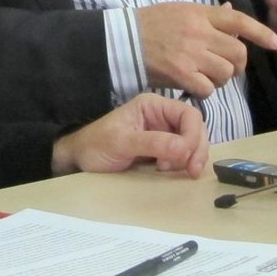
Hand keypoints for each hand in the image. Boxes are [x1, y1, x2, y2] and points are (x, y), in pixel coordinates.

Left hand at [51, 94, 208, 177]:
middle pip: (195, 129)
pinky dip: (183, 164)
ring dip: (190, 158)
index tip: (186, 156)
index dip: (194, 135)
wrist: (80, 159)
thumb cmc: (96, 145)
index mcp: (152, 105)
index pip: (189, 114)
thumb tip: (184, 147)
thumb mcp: (121, 142)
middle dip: (196, 149)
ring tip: (167, 169)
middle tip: (189, 170)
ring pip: (192, 143)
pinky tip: (168, 170)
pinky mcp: (161, 150)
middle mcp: (161, 116)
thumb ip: (152, 142)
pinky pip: (183, 155)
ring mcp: (162, 133)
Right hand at [136, 1, 276, 96]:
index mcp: (199, 13)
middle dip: (236, 65)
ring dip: (221, 79)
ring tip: (207, 76)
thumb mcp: (180, 10)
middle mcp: (198, 32)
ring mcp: (190, 54)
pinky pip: (208, 89)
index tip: (276, 43)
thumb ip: (207, 14)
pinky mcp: (180, 74)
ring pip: (225, 73)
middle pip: (237, 53)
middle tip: (226, 67)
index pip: (238, 20)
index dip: (260, 33)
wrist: (123, 39)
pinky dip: (206, 90)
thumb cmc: (151, 23)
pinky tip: (195, 85)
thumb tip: (231, 11)